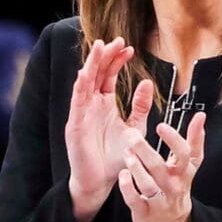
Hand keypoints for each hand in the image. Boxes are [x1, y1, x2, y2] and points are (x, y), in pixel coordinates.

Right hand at [66, 38, 152, 221]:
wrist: (103, 182)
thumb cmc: (117, 157)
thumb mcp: (135, 128)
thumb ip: (141, 107)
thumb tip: (147, 82)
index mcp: (104, 104)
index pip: (108, 75)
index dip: (117, 60)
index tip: (130, 47)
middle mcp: (90, 105)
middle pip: (96, 74)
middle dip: (105, 56)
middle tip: (116, 40)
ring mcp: (81, 114)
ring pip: (84, 83)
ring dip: (91, 65)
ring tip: (99, 47)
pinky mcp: (74, 126)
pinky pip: (76, 104)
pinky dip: (80, 88)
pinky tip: (84, 74)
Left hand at [118, 113, 205, 221]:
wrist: (172, 220)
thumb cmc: (178, 184)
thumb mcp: (190, 164)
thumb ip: (195, 140)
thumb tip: (201, 116)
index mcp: (184, 171)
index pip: (184, 154)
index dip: (173, 140)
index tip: (161, 126)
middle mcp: (173, 185)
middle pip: (160, 167)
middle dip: (144, 150)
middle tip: (131, 134)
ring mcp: (159, 200)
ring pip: (147, 184)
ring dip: (135, 167)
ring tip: (126, 152)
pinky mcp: (145, 212)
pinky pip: (135, 200)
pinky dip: (128, 188)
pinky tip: (123, 174)